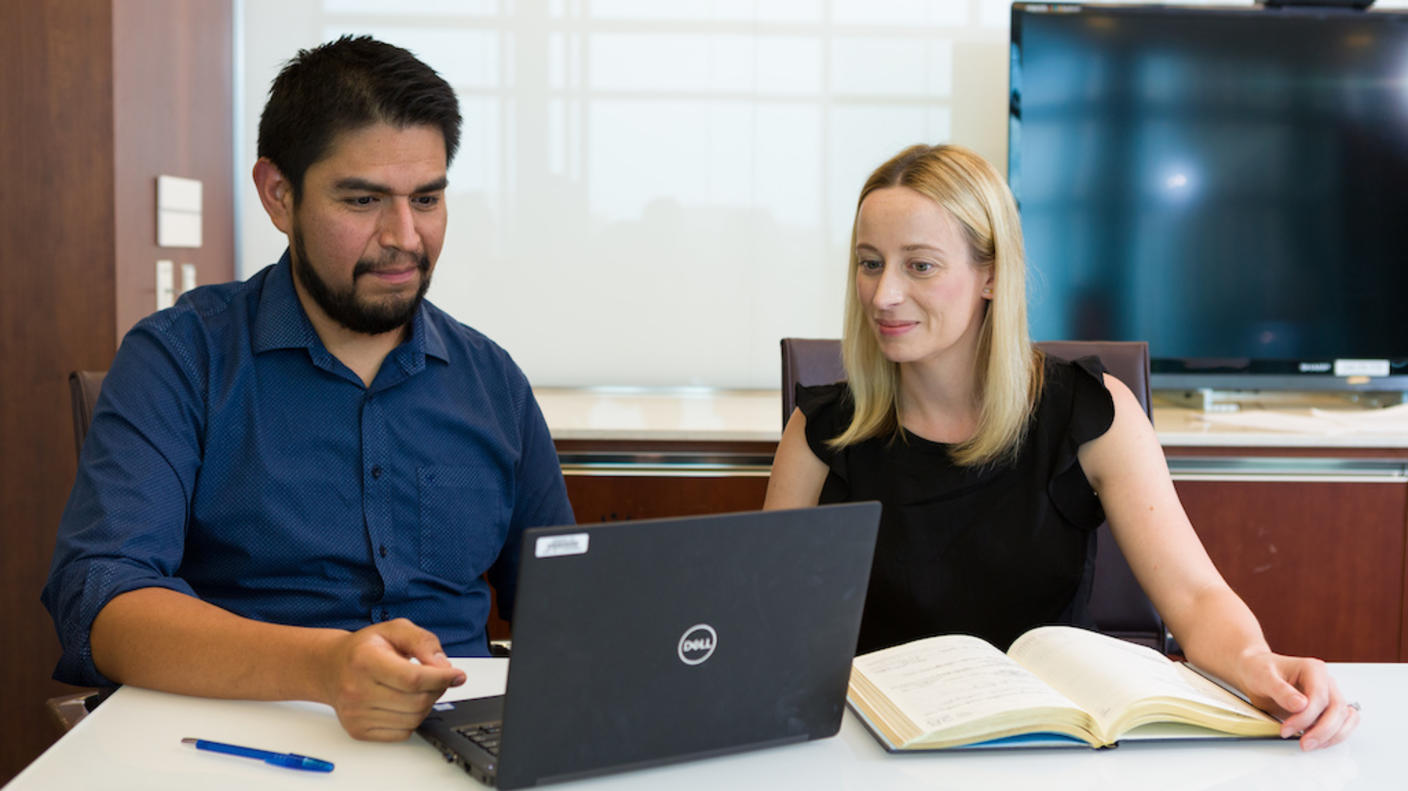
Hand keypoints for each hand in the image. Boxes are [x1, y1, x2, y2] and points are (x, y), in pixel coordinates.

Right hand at [318, 618, 465, 740]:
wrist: (332, 667)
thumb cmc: (365, 648)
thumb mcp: (396, 629)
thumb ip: (423, 642)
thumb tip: (444, 668)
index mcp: (365, 660)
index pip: (413, 679)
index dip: (441, 678)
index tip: (457, 675)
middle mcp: (356, 689)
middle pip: (417, 701)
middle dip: (437, 689)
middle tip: (436, 678)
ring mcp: (355, 713)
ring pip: (413, 719)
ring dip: (426, 705)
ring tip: (417, 688)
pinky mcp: (358, 730)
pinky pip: (402, 733)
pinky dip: (412, 719)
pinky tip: (404, 702)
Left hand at [1235, 651, 1357, 750]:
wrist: (1255, 672)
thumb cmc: (1260, 669)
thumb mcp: (1264, 677)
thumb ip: (1281, 690)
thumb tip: (1300, 704)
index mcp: (1313, 669)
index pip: (1320, 697)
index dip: (1306, 717)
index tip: (1287, 728)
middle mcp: (1325, 681)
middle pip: (1337, 709)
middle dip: (1322, 730)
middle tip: (1304, 744)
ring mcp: (1328, 695)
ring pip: (1344, 718)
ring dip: (1331, 736)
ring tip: (1310, 745)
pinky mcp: (1326, 708)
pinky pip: (1342, 723)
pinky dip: (1335, 735)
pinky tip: (1319, 742)